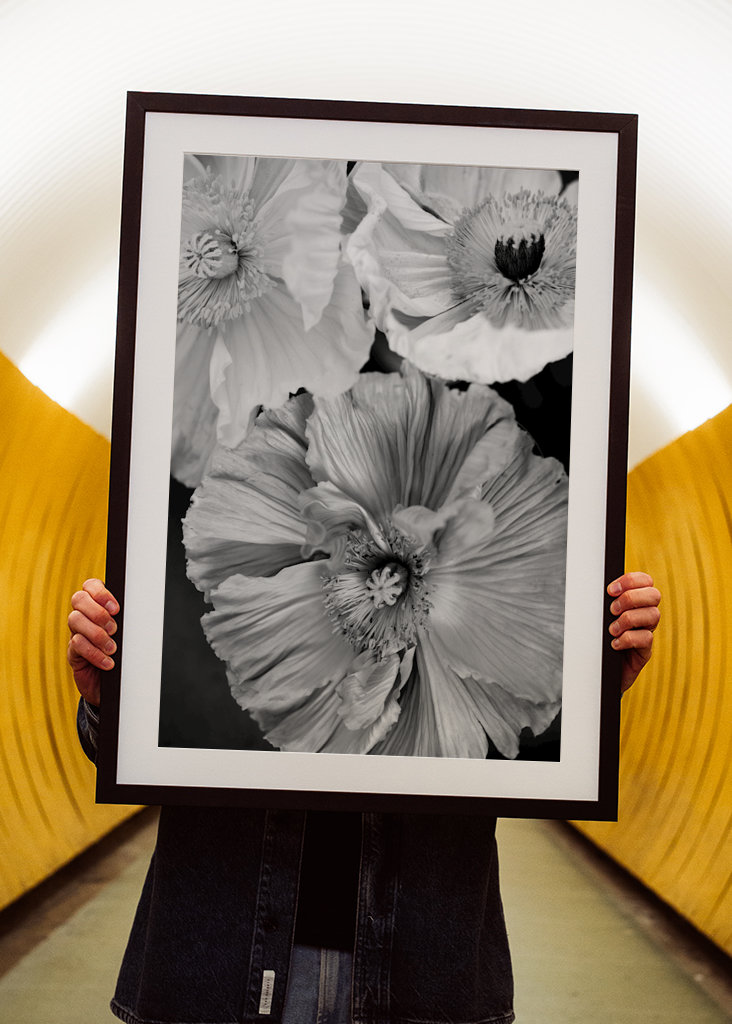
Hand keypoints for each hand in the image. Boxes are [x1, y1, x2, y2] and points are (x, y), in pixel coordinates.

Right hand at [67, 579, 119, 704]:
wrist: (116, 684)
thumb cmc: (125, 654)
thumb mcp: (129, 634)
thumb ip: (129, 620)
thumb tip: (140, 612)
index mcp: (99, 605)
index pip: (91, 585)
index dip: (100, 593)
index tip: (116, 608)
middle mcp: (85, 616)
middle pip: (78, 599)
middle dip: (98, 612)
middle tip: (114, 628)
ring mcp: (76, 632)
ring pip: (75, 620)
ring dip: (96, 634)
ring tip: (112, 648)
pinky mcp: (73, 652)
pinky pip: (76, 644)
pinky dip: (94, 653)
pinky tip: (108, 662)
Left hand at [607, 571, 660, 693]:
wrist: (598, 671)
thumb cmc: (597, 640)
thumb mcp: (598, 617)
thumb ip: (602, 602)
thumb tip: (590, 586)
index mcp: (635, 602)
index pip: (645, 581)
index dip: (631, 580)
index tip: (610, 590)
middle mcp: (644, 615)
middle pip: (654, 595)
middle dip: (630, 598)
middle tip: (612, 610)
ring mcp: (646, 632)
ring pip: (653, 615)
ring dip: (628, 619)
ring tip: (611, 630)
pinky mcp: (645, 651)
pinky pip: (646, 638)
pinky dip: (628, 639)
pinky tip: (614, 644)